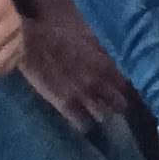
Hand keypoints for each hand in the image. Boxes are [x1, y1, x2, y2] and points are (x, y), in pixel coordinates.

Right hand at [14, 0, 128, 130]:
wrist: (32, 44)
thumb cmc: (57, 35)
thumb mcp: (87, 37)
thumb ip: (102, 52)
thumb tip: (114, 60)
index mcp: (104, 64)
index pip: (126, 85)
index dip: (123, 90)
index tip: (120, 92)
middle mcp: (98, 82)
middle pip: (119, 105)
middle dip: (115, 106)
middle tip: (109, 106)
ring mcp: (83, 96)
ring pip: (104, 117)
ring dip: (99, 115)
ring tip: (93, 113)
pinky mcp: (66, 106)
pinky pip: (83, 124)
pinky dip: (83, 124)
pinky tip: (80, 120)